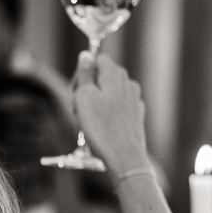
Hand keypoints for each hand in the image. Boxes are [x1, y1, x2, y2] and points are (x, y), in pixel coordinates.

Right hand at [70, 52, 148, 176]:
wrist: (124, 156)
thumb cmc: (101, 128)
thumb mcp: (84, 96)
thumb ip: (86, 74)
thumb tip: (86, 56)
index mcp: (115, 74)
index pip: (97, 60)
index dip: (83, 73)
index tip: (75, 91)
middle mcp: (128, 83)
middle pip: (103, 77)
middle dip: (88, 89)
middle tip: (78, 108)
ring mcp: (134, 100)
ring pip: (109, 93)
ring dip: (96, 103)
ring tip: (89, 122)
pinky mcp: (135, 116)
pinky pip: (116, 108)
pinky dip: (107, 114)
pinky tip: (101, 129)